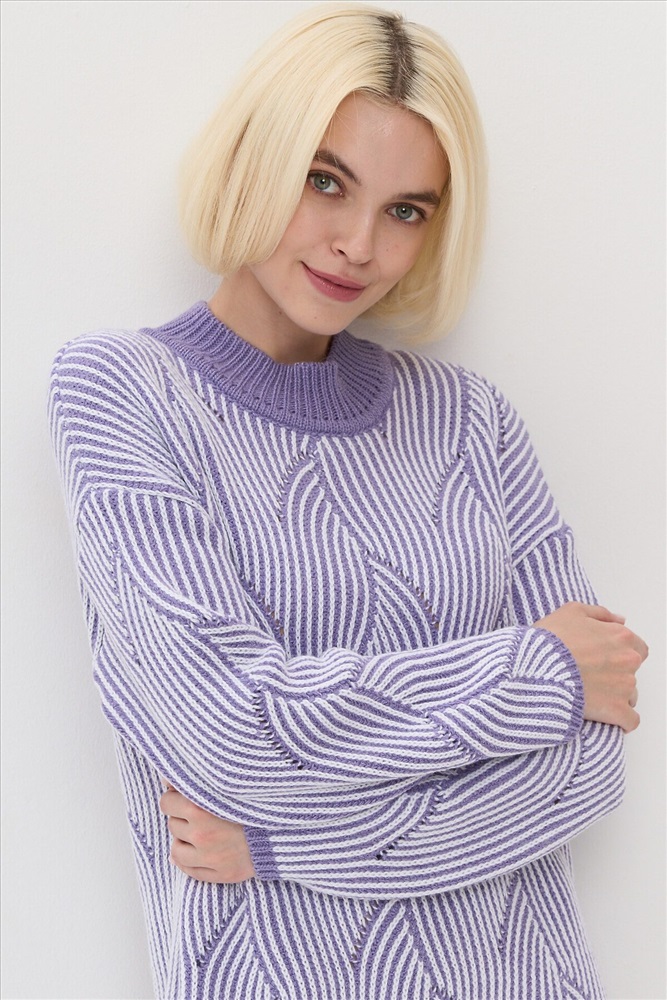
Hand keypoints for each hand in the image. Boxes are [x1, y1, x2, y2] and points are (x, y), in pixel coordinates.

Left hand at [159, 785, 255, 882]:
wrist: (285, 829)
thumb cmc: (256, 803)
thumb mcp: (226, 786)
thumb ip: (196, 781)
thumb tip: (166, 779)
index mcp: (202, 807)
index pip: (167, 802)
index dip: (175, 798)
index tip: (186, 797)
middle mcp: (202, 833)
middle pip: (172, 823)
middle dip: (182, 817)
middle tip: (202, 812)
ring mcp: (208, 856)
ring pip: (176, 847)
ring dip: (186, 838)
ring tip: (206, 830)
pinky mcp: (218, 874)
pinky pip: (187, 869)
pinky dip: (189, 859)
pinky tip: (201, 849)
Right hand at [535, 602, 647, 732]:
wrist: (536, 667)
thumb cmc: (550, 640)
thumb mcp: (571, 611)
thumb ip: (600, 613)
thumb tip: (620, 620)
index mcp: (621, 636)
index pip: (637, 647)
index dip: (619, 653)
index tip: (602, 658)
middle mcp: (628, 660)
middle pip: (633, 671)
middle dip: (617, 674)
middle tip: (592, 676)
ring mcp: (624, 686)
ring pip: (631, 695)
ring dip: (615, 696)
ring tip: (590, 695)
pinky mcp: (616, 710)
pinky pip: (630, 721)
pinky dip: (621, 720)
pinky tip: (605, 716)